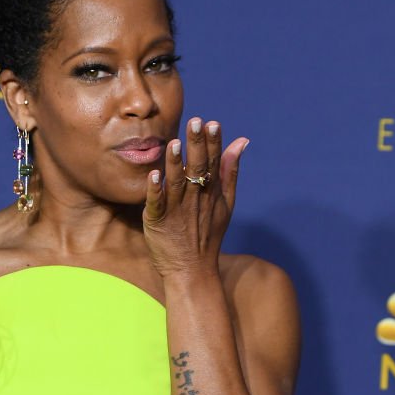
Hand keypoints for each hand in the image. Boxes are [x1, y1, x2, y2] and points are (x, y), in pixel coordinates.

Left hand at [142, 117, 248, 278]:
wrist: (193, 271)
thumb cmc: (207, 236)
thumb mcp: (226, 203)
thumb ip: (230, 171)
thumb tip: (241, 141)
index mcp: (210, 192)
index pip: (213, 163)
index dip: (213, 143)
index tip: (212, 124)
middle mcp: (195, 199)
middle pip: (197, 168)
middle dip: (196, 145)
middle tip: (195, 123)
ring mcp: (177, 210)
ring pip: (176, 183)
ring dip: (176, 164)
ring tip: (175, 144)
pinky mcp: (158, 222)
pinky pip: (157, 203)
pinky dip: (155, 190)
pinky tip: (154, 175)